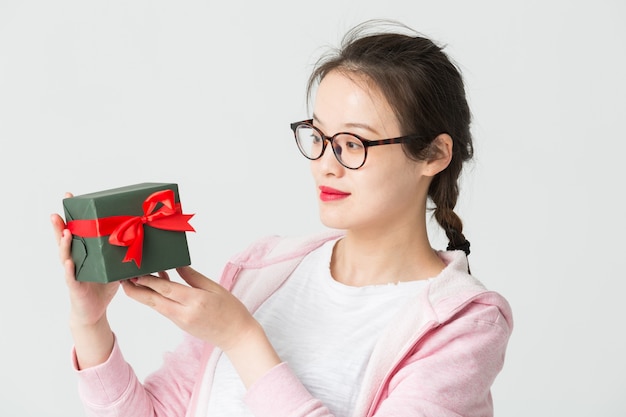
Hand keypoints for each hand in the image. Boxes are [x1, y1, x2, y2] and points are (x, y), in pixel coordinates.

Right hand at [51, 192, 117, 367]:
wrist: (94, 311)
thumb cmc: (103, 287)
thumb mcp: (115, 265)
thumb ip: (123, 250)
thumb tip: (143, 234)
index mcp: (84, 252)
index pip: (76, 229)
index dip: (72, 214)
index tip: (70, 196)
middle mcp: (74, 259)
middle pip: (64, 238)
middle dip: (60, 224)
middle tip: (58, 210)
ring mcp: (72, 273)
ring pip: (65, 255)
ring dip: (64, 243)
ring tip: (65, 231)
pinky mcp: (75, 287)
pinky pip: (71, 277)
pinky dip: (70, 268)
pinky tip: (70, 261)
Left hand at [120, 267, 255, 350]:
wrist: (237, 336)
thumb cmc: (231, 310)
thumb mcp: (215, 289)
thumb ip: (193, 277)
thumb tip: (177, 264)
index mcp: (194, 301)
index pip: (165, 289)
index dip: (148, 280)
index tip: (134, 271)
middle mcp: (183, 313)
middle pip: (153, 301)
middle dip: (134, 291)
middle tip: (121, 279)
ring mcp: (180, 321)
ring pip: (156, 305)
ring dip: (144, 293)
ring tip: (134, 278)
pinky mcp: (180, 324)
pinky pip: (164, 309)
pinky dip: (157, 297)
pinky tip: (158, 285)